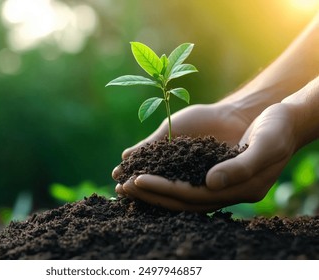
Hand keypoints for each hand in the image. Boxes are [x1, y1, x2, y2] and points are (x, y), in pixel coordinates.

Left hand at [115, 103, 298, 211]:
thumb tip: (210, 183)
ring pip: (179, 191)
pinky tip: (143, 169)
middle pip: (181, 199)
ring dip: (153, 188)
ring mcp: (218, 181)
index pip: (194, 197)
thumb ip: (241, 166)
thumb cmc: (279, 128)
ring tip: (124, 183)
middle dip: (150, 194)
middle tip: (122, 188)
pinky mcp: (212, 167)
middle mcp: (225, 191)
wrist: (283, 118)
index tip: (137, 181)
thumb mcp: (265, 144)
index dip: (164, 191)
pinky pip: (184, 176)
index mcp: (239, 190)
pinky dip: (163, 175)